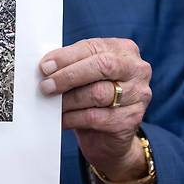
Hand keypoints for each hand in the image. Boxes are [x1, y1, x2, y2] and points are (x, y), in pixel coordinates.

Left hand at [39, 38, 152, 183]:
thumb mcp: (85, 73)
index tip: (45, 67)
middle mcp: (137, 69)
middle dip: (69, 75)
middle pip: (102, 66)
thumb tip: (46, 66)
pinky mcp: (131, 119)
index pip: (93, 48)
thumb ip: (71, 64)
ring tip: (52, 103)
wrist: (108, 135)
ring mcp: (138, 95)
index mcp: (124, 50)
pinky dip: (73, 118)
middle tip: (46, 85)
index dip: (67, 57)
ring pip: (98, 93)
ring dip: (69, 99)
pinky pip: (96, 117)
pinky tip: (61, 119)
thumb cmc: (92, 94)